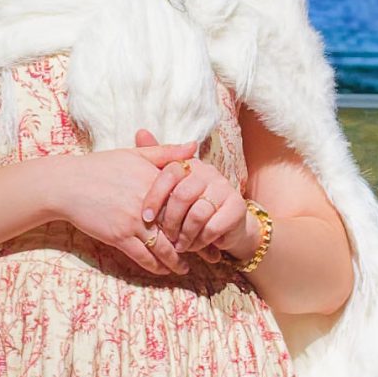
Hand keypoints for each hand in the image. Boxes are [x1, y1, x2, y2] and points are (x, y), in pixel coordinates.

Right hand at [51, 138, 201, 273]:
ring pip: (163, 248)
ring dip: (176, 261)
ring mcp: (133, 222)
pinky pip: (143, 256)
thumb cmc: (101, 167)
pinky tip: (163, 270)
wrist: (67, 184)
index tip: (209, 224)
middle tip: (208, 254)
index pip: (186, 202)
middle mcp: (147, 204)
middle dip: (195, 243)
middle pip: (179, 228)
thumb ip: (166, 152)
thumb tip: (194, 147)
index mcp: (154, 181)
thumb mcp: (135, 154)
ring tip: (185, 267)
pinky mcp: (119, 236)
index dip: (200, 215)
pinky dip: (156, 266)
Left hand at [135, 128, 249, 255]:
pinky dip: (200, 240)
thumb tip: (140, 131)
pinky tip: (196, 245)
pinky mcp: (237, 207)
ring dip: (185, 235)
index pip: (169, 173)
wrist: (227, 226)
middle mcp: (209, 172)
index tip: (146, 218)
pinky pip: (212, 227)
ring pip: (197, 214)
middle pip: (182, 196)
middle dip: (169, 221)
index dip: (154, 197)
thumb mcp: (172, 189)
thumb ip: (157, 161)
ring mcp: (225, 189)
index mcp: (191, 164)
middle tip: (165, 236)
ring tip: (180, 244)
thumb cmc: (193, 207)